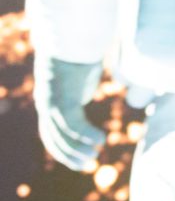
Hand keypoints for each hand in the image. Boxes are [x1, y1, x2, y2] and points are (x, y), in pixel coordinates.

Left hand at [33, 55, 105, 171]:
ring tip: (95, 154)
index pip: (49, 133)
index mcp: (48, 100)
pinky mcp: (63, 98)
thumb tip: (87, 92)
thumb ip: (78, 90)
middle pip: (53, 138)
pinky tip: (102, 139)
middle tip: (87, 165)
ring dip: (79, 148)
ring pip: (62, 135)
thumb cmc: (80, 52)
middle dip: (69, 155)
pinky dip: (88, 135)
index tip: (78, 161)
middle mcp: (46, 103)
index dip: (62, 150)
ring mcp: (53, 101)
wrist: (73, 35)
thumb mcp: (77, 78)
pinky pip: (75, 125)